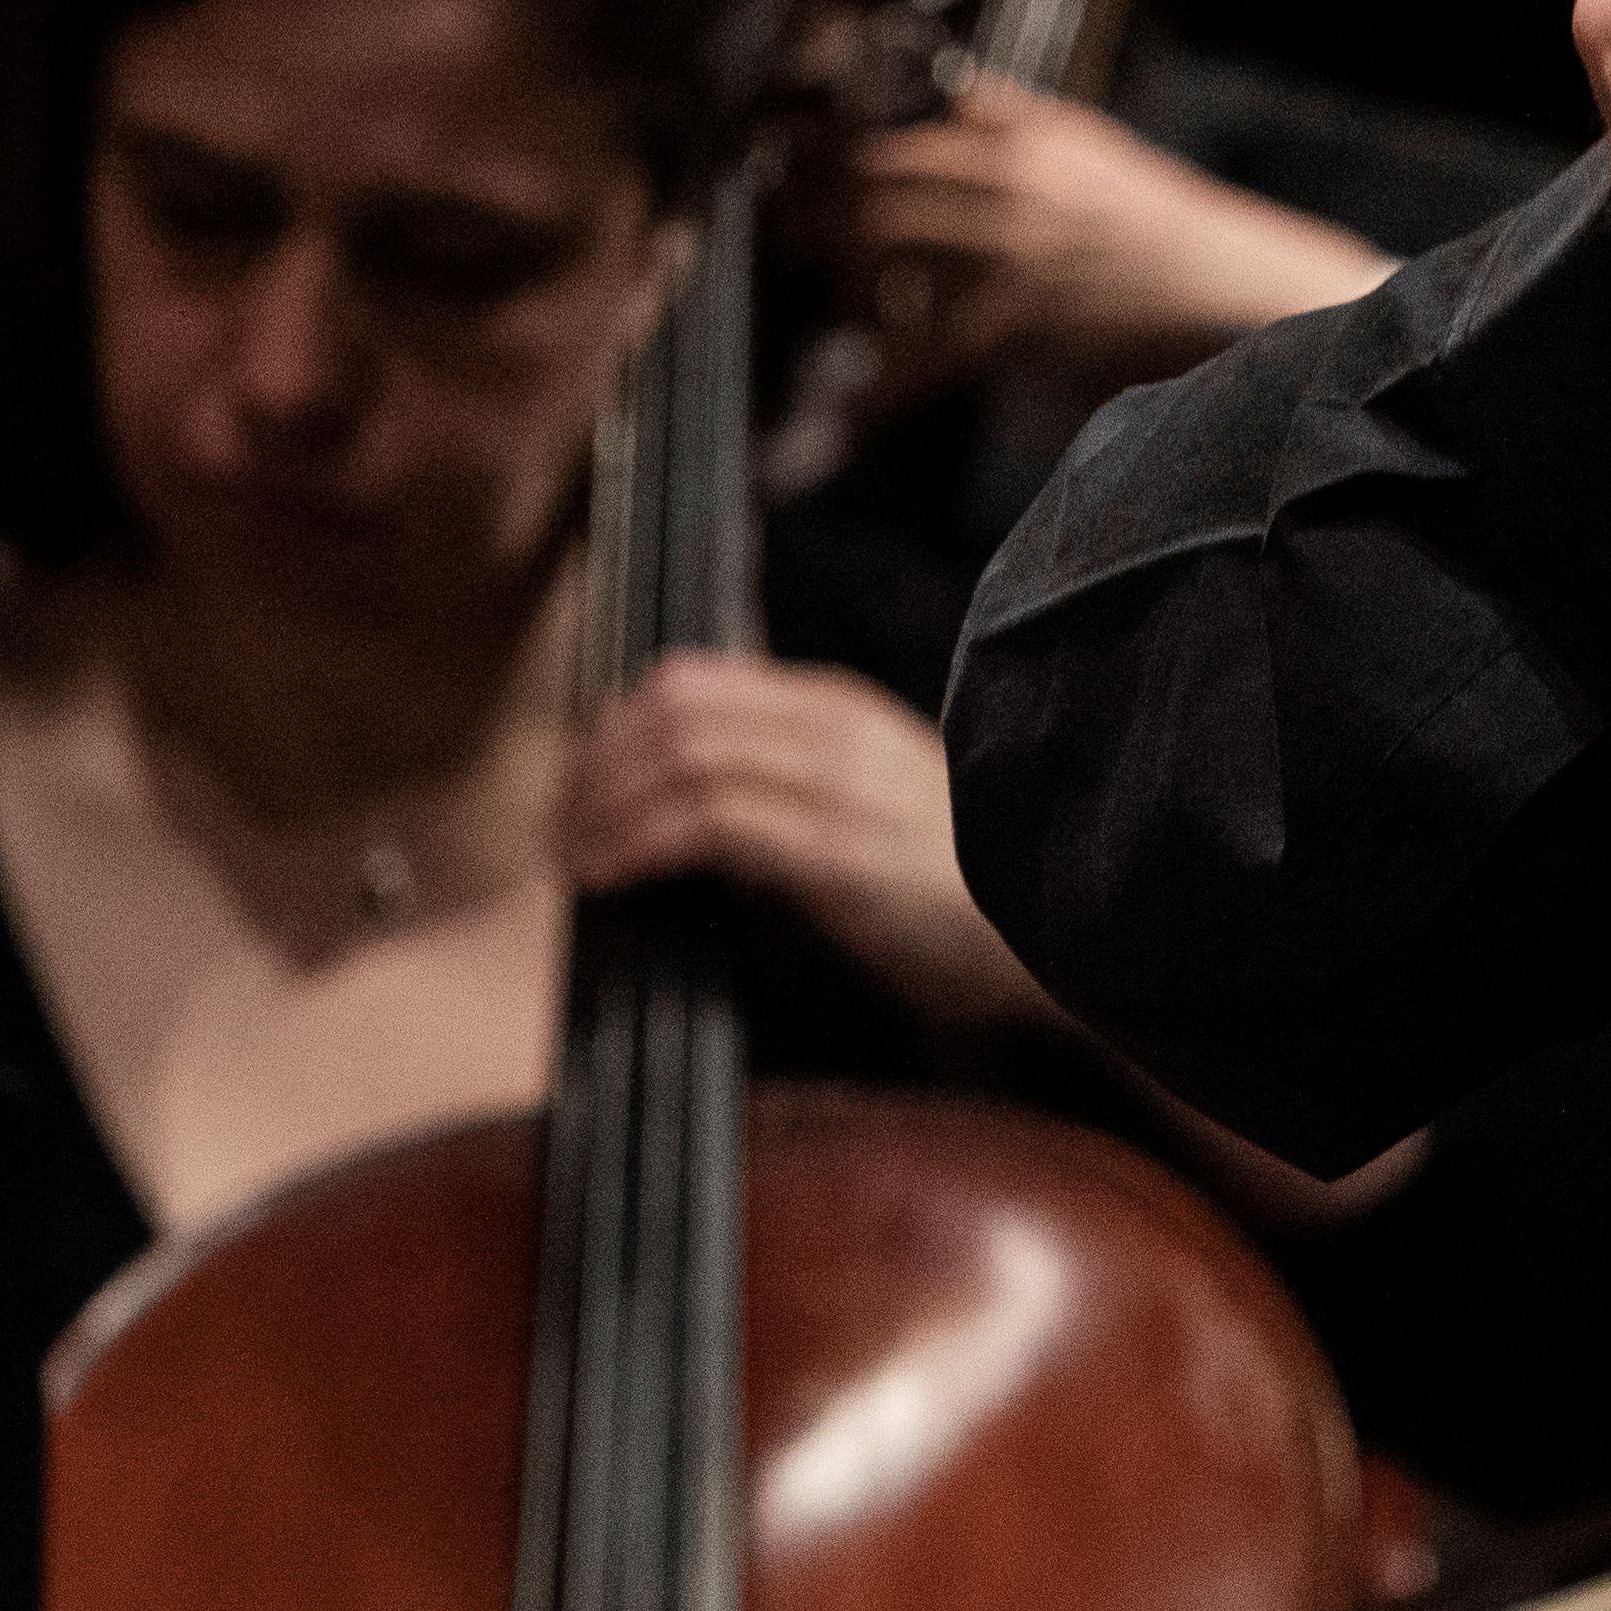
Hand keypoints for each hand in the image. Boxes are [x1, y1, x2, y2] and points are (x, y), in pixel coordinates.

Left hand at [555, 650, 1047, 1038]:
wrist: (1049, 931)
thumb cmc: (956, 890)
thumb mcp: (870, 805)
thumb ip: (792, 787)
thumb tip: (691, 815)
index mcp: (836, 709)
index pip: (695, 679)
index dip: (614, 726)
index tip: (579, 782)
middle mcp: (830, 729)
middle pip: (671, 709)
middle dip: (595, 767)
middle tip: (560, 827)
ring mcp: (834, 785)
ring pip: (678, 758)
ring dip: (604, 809)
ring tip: (573, 859)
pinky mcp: (834, 850)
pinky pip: (706, 821)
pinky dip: (639, 844)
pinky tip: (611, 877)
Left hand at [841, 76, 1389, 399]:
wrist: (1214, 277)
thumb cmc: (1152, 212)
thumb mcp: (1088, 139)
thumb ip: (1015, 112)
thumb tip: (955, 85)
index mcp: (1018, 141)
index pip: (899, 145)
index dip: (840, 169)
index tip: (808, 186)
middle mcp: (1007, 190)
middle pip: (877, 200)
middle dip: (824, 227)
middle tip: (800, 244)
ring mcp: (1011, 256)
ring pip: (892, 268)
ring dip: (855, 292)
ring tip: (851, 309)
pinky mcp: (1022, 321)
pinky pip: (929, 354)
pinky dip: (883, 388)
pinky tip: (848, 415)